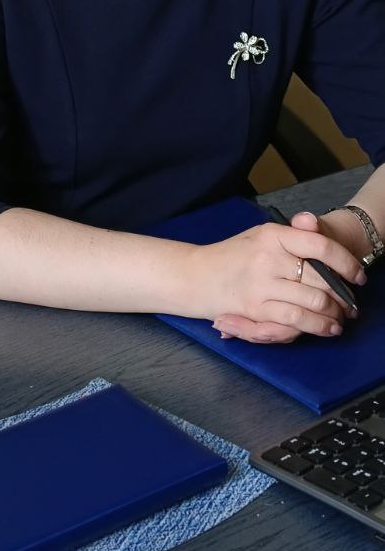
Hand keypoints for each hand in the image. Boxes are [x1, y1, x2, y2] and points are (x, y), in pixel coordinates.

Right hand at [205, 216, 365, 343]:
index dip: (346, 262)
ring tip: (341, 320)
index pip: (320, 245)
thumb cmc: (230, 255)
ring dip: (333, 315)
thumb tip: (312, 222)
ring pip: (313, 302)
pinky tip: (325, 328)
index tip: (357, 275)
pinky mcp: (255, 309)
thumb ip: (291, 233)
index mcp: (273, 234)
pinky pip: (294, 320)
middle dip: (343, 296)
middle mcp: (268, 257)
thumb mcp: (261, 235)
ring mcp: (261, 284)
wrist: (193, 275)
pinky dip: (315, 326)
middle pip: (321, 279)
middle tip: (352, 305)